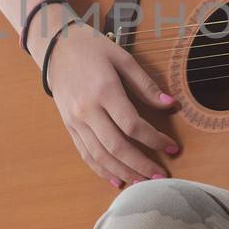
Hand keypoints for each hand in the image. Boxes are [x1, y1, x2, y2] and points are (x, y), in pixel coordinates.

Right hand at [39, 19, 180, 186]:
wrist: (55, 46)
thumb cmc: (92, 48)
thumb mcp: (122, 58)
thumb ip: (145, 84)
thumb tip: (170, 104)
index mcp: (104, 91)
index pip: (132, 125)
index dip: (155, 140)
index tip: (173, 148)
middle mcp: (87, 110)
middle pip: (116, 147)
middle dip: (141, 165)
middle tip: (160, 176)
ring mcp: (75, 120)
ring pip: (100, 156)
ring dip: (123, 172)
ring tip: (143, 183)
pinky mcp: (69, 126)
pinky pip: (85, 153)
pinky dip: (101, 170)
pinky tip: (117, 180)